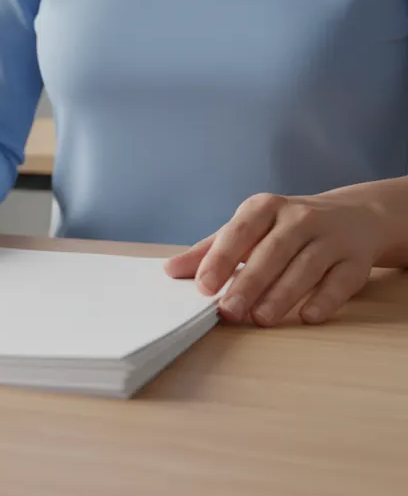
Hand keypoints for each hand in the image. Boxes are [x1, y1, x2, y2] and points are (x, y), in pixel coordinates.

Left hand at [165, 191, 382, 325]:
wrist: (354, 217)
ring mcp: (331, 238)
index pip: (239, 231)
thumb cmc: (285, 228)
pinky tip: (307, 317)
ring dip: (282, 295)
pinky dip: (324, 300)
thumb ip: (210, 251)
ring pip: (305, 267)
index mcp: (265, 207)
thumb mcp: (248, 230)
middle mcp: (299, 218)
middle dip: (249, 283)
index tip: (203, 286)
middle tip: (228, 311)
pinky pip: (341, 282)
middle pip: (273, 251)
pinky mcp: (356, 261)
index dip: (221, 258)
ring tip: (260, 319)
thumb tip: (170, 271)